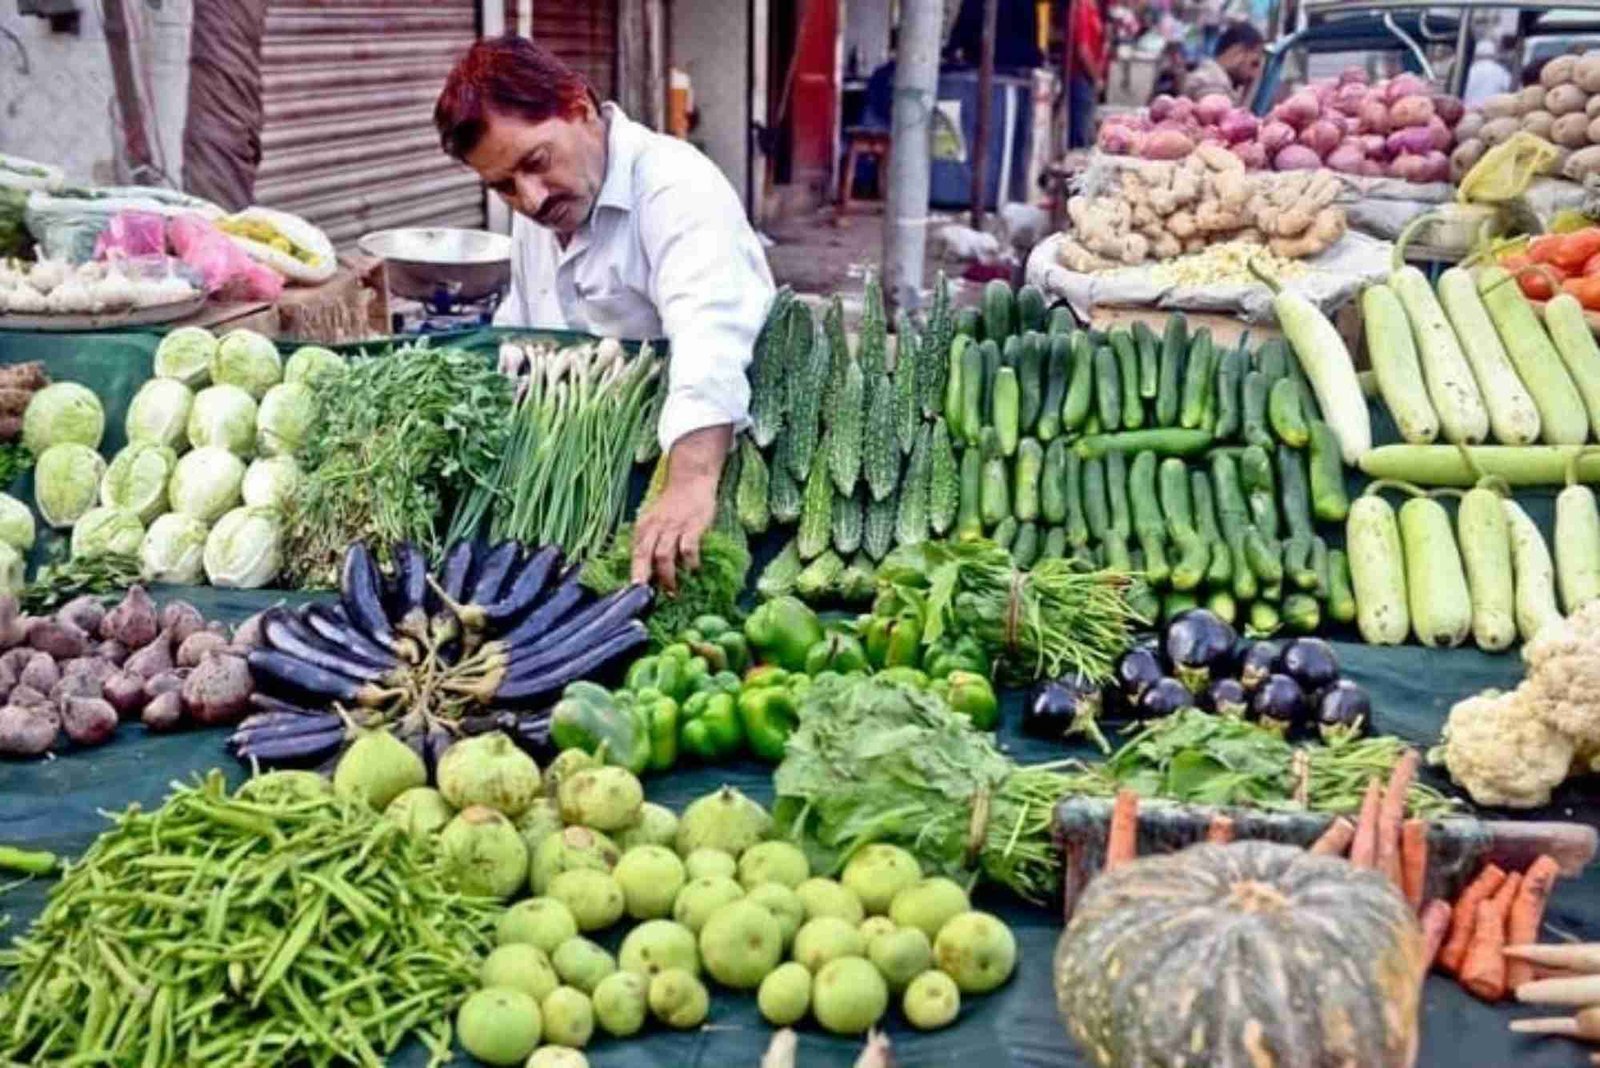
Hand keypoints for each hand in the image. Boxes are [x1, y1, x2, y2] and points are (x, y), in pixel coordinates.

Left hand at [631, 425, 731, 593]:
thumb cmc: (673, 505)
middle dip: (645, 578)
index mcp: (644, 527)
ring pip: (663, 555)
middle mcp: (655, 527)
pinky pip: (688, 547)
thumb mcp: (654, 520)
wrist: (691, 479)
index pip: (634, 553)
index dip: (633, 574)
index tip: (633, 594)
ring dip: (667, 576)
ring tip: (672, 592)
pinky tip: (694, 570)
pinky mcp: (692, 525)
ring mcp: (673, 526)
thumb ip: (650, 541)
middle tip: (649, 598)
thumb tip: (648, 570)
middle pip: (644, 555)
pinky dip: (690, 562)